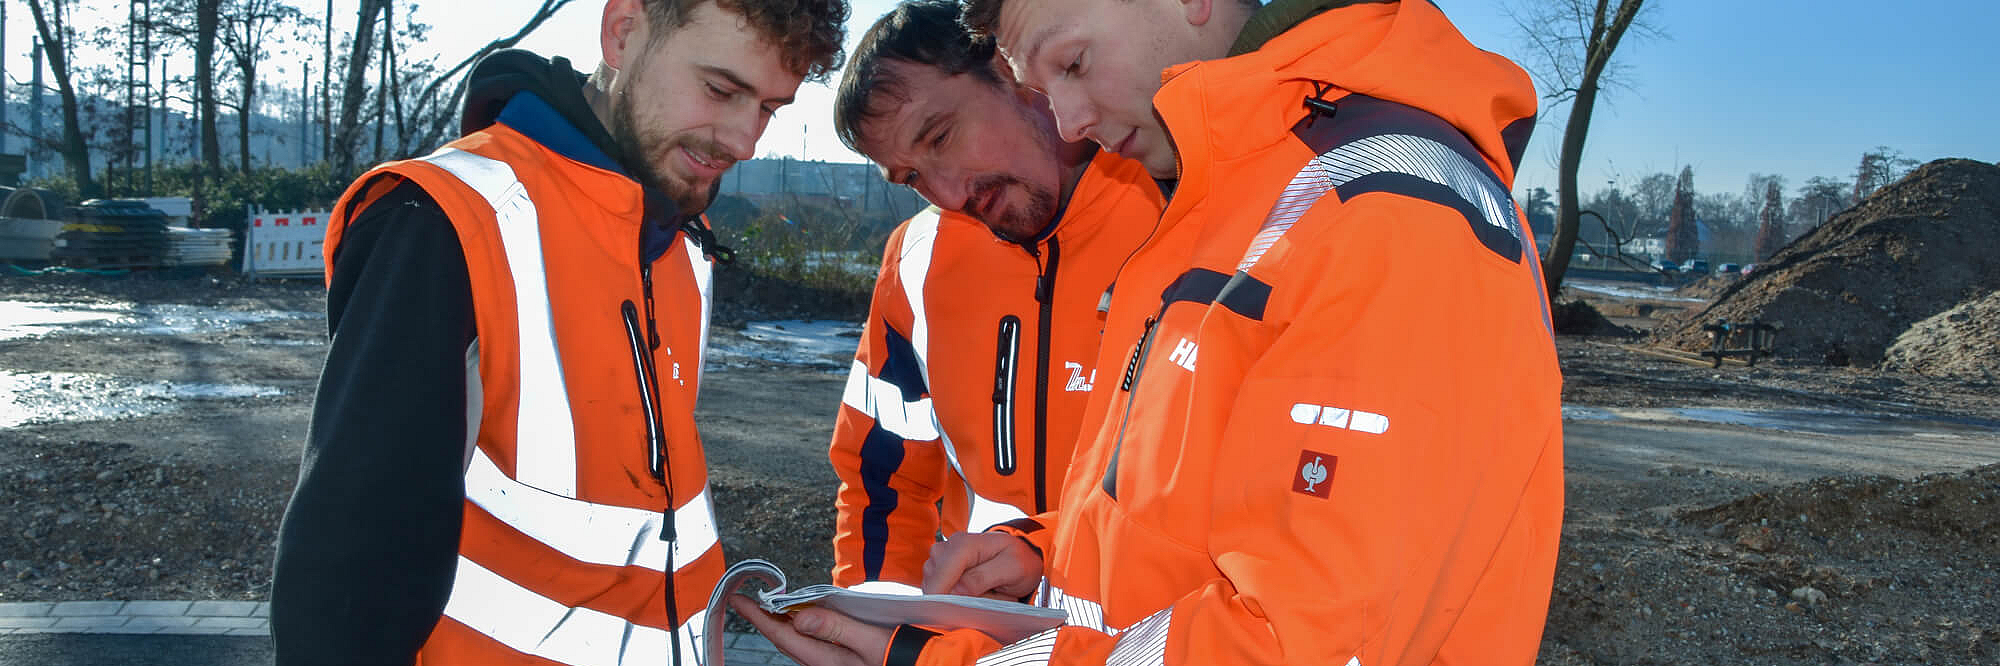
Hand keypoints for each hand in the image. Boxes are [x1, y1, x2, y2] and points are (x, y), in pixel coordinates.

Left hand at [726, 594, 890, 665]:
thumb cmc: (901, 659)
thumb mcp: (871, 641)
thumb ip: (836, 628)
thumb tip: (799, 618)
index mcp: (825, 660)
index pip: (782, 635)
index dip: (758, 617)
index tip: (739, 599)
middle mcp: (822, 664)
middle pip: (786, 639)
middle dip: (766, 618)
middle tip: (750, 598)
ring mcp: (829, 664)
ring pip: (798, 641)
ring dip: (784, 622)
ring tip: (772, 605)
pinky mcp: (838, 661)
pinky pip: (812, 643)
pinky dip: (803, 627)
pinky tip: (804, 618)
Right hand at [921, 532, 1043, 599]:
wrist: (1020, 554)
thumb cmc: (1018, 560)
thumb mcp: (1012, 569)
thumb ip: (983, 578)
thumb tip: (956, 590)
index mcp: (963, 544)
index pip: (941, 573)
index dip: (942, 596)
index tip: (954, 613)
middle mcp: (946, 548)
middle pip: (935, 583)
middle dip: (955, 599)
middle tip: (986, 596)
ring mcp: (940, 559)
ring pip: (935, 590)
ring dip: (956, 599)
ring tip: (983, 592)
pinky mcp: (939, 571)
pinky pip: (939, 592)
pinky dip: (954, 597)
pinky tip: (973, 592)